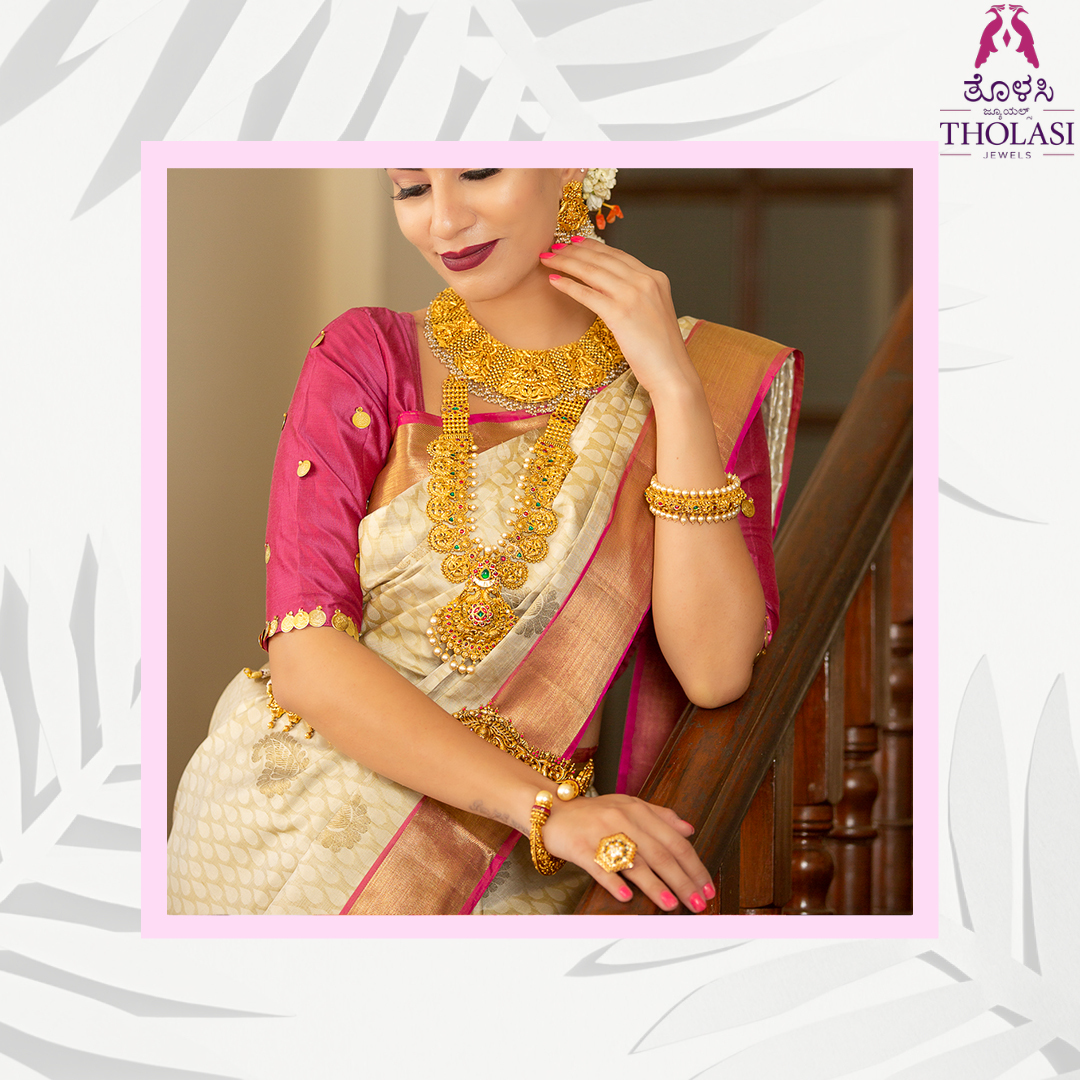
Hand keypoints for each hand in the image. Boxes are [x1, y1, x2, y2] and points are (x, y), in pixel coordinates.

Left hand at [540, 237, 698, 400]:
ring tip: (547, 259)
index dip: (592, 247)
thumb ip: (638, 294)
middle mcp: (645, 281)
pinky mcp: (620, 313)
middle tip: (553, 247)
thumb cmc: (661, 349)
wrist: (671, 371)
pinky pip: (588, 294)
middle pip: (602, 259)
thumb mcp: (653, 311)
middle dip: (573, 251)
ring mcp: (633, 295)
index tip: (574, 243)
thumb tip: (612, 287)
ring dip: (566, 263)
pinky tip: (554, 281)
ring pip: (592, 271)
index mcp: (655, 278)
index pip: (618, 255)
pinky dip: (568, 285)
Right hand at [541, 792, 714, 912]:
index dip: (694, 866)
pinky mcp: (581, 847)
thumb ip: (660, 816)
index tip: (707, 888)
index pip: (675, 841)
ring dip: (655, 886)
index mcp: (639, 811)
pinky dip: (614, 882)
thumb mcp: (628, 805)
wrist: (553, 810)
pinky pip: (600, 867)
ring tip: (672, 905)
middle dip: (683, 881)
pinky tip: (627, 898)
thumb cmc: (594, 813)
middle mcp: (623, 820)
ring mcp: (601, 833)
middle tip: (698, 904)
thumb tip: (690, 830)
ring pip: (635, 862)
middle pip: (660, 854)